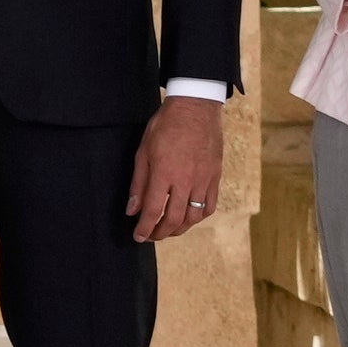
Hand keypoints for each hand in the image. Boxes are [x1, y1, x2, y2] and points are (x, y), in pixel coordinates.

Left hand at [122, 94, 223, 244]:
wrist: (196, 109)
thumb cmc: (165, 127)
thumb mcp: (143, 152)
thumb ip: (138, 184)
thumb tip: (132, 210)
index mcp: (164, 173)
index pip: (153, 211)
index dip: (144, 228)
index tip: (138, 237)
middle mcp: (186, 181)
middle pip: (174, 219)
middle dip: (160, 233)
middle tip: (151, 236)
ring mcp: (204, 180)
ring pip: (194, 216)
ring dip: (180, 228)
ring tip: (168, 230)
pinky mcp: (215, 177)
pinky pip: (210, 206)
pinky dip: (198, 217)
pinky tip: (189, 217)